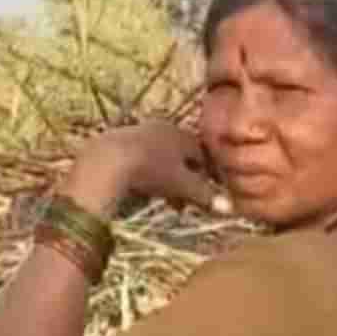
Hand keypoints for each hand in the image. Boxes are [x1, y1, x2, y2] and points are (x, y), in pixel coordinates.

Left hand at [61, 120, 230, 216]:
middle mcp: (162, 128)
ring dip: (165, 178)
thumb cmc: (150, 170)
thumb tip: (230, 207)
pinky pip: (140, 158)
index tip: (207, 194)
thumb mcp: (181, 185)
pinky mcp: (118, 141)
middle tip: (184, 203)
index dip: (207, 175)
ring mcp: (139, 132)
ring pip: (160, 157)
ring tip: (164, 199)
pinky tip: (141, 187)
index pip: (202, 154)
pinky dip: (146, 173)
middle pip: (180, 155)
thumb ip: (204, 194)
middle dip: (184, 179)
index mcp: (181, 134)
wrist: (105, 160)